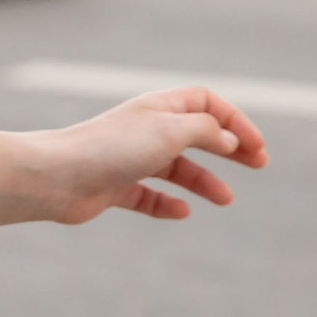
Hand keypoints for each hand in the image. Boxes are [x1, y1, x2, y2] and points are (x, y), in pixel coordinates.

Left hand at [34, 87, 268, 223]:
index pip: (206, 103)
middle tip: (259, 164)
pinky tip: (181, 213)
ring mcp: (129, 158)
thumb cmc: (112, 148)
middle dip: (229, 148)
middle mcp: (145, 129)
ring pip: (175, 167)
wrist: (57, 177)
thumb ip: (206, 132)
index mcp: (158, 107)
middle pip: (196, 134)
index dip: (234, 120)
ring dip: (203, 180)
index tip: (255, 146)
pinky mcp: (114, 187)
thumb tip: (229, 140)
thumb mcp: (171, 132)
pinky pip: (147, 195)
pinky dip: (166, 203)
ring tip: (226, 199)